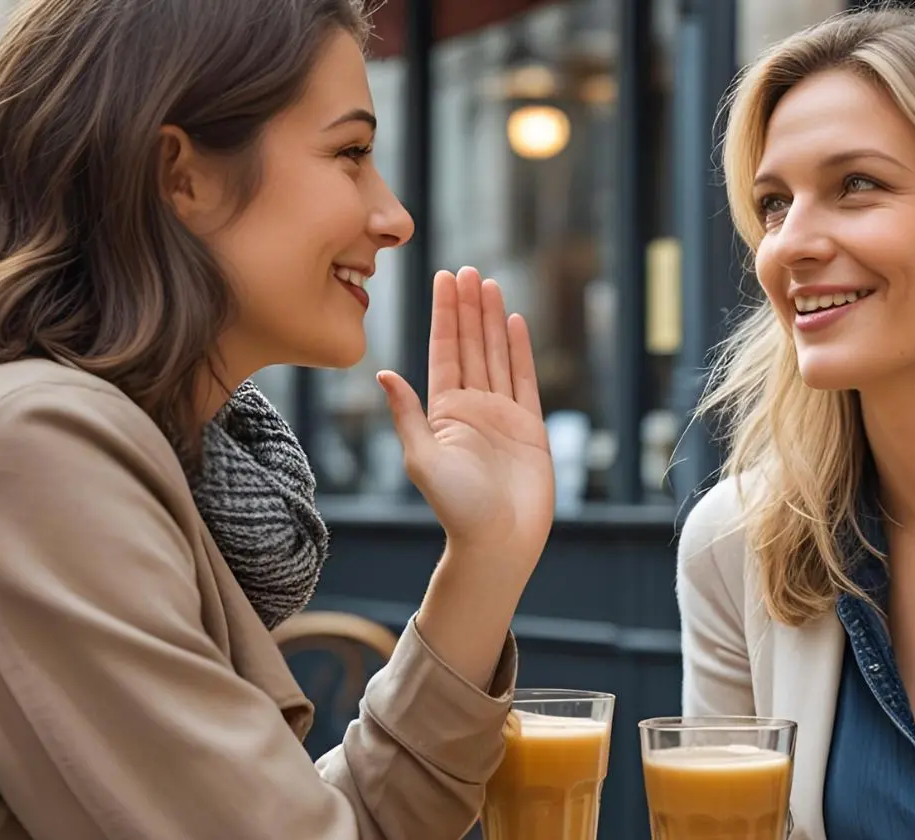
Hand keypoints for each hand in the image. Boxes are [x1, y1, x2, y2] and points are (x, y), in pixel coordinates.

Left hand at [377, 267, 553, 574]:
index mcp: (442, 411)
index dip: (445, 315)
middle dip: (468, 308)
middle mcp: (472, 407)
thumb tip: (383, 373)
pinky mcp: (530, 426)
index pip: (444, 351)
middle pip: (471, 345)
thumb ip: (407, 413)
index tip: (444, 279)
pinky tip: (515, 321)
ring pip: (497, 355)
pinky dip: (520, 350)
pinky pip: (525, 379)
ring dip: (492, 320)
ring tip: (489, 284)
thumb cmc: (456, 507)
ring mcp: (502, 414)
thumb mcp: (421, 458)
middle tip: (467, 269)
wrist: (499, 540)